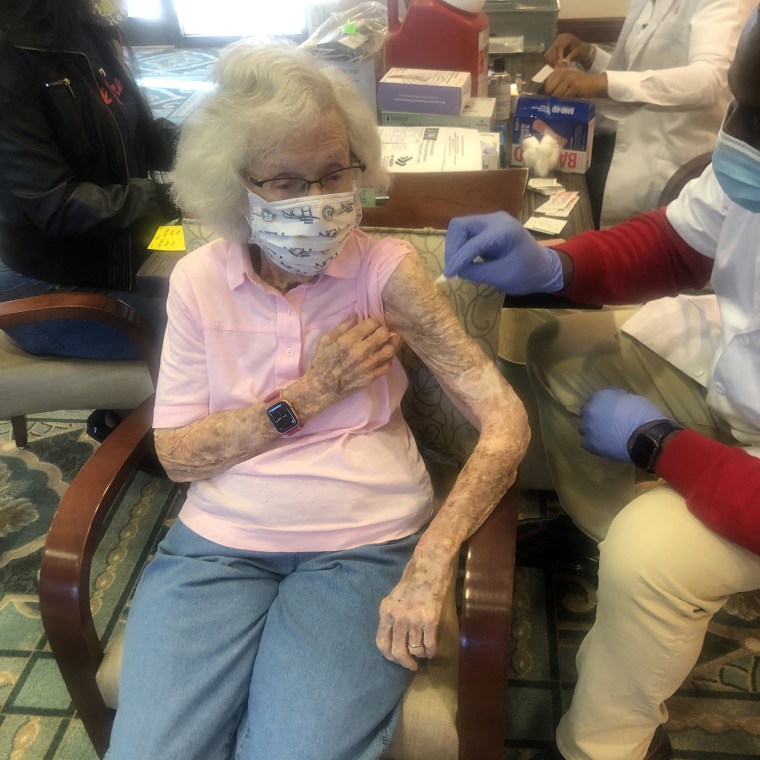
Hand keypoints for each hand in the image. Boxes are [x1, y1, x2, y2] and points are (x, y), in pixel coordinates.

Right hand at [305, 315, 399, 403]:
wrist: (321, 388)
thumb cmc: (321, 362)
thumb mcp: (326, 340)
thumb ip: (342, 327)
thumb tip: (356, 316)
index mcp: (348, 340)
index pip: (372, 323)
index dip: (374, 322)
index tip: (372, 325)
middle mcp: (360, 352)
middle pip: (384, 334)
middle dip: (384, 330)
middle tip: (381, 332)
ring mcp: (367, 366)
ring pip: (390, 350)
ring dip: (392, 343)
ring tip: (390, 341)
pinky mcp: (371, 377)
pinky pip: (387, 365)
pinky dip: (389, 358)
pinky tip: (385, 356)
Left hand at [376, 561, 448, 670]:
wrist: (430, 565)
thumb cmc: (413, 579)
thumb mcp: (395, 597)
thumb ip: (393, 616)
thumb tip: (395, 638)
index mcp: (386, 611)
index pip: (381, 642)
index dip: (389, 656)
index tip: (396, 660)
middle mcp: (398, 617)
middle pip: (398, 651)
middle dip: (405, 662)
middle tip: (411, 666)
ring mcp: (414, 619)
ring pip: (415, 649)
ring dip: (420, 654)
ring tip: (424, 652)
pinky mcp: (430, 619)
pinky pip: (429, 643)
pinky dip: (431, 651)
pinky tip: (432, 650)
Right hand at [444, 211, 564, 294]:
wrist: (545, 268)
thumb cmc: (527, 274)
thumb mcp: (502, 277)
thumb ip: (476, 272)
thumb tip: (455, 270)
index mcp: (504, 231)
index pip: (473, 242)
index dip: (458, 259)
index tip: (448, 276)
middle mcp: (496, 219)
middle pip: (461, 226)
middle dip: (452, 247)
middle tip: (451, 268)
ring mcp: (492, 220)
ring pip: (461, 227)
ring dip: (455, 246)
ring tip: (456, 265)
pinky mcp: (488, 226)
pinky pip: (467, 231)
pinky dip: (461, 245)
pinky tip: (463, 260)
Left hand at [543, 69, 607, 98]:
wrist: (595, 84)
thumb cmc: (579, 85)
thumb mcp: (567, 81)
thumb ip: (556, 85)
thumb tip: (544, 95)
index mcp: (560, 71)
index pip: (547, 83)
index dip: (546, 92)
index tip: (547, 98)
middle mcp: (563, 73)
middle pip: (550, 89)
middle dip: (551, 97)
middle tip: (553, 103)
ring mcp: (569, 79)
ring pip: (557, 94)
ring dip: (558, 100)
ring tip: (562, 102)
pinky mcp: (574, 86)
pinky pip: (565, 96)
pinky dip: (566, 101)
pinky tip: (568, 101)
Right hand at [545, 33, 594, 68]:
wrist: (580, 49)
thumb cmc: (581, 50)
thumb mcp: (578, 52)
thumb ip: (572, 56)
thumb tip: (566, 64)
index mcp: (567, 37)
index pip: (559, 46)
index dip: (558, 55)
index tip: (560, 64)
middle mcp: (560, 38)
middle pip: (552, 49)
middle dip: (554, 60)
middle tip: (558, 68)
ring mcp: (555, 43)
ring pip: (548, 53)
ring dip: (551, 62)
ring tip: (557, 68)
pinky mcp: (552, 48)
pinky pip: (547, 56)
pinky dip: (550, 62)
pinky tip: (555, 66)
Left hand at [579, 388, 668, 461]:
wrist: (647, 437)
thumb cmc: (644, 415)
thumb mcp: (631, 398)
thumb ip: (617, 398)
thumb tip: (614, 402)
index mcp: (600, 396)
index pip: (594, 398)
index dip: (601, 405)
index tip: (608, 410)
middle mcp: (590, 410)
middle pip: (586, 413)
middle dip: (594, 417)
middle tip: (606, 423)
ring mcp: (588, 427)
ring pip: (583, 428)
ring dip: (592, 430)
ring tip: (605, 436)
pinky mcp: (589, 444)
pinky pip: (585, 443)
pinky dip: (593, 443)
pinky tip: (603, 445)